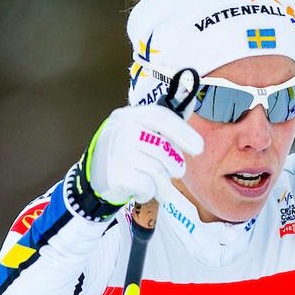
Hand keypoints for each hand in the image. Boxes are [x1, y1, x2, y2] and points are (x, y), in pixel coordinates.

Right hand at [86, 104, 203, 204]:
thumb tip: (190, 101)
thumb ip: (163, 124)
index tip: (199, 148)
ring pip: (158, 171)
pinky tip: (142, 190)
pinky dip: (150, 193)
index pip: (161, 117)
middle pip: (164, 149)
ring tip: (162, 189)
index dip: (183, 132)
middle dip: (175, 167)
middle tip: (174, 173)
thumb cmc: (126, 154)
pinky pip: (147, 186)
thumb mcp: (140, 132)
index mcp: (130, 116)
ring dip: (164, 186)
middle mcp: (122, 130)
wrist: (96, 179)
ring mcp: (118, 152)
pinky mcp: (116, 175)